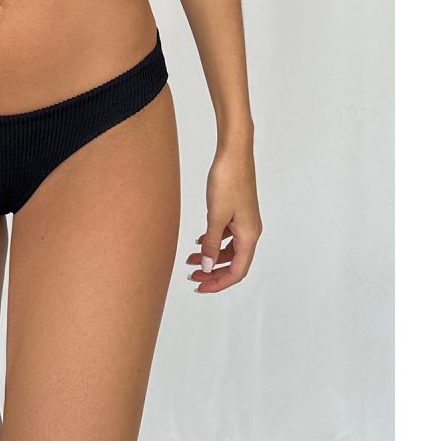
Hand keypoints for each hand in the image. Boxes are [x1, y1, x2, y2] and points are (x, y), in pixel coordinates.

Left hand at [186, 146, 261, 293]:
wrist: (234, 154)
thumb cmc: (228, 181)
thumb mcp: (216, 216)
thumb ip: (212, 244)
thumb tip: (208, 267)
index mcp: (249, 235)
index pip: (237, 271)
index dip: (219, 282)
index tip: (200, 286)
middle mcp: (250, 231)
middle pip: (234, 263)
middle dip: (213, 272)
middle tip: (192, 276)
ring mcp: (244, 221)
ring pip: (229, 249)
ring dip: (211, 257)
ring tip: (189, 260)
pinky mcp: (237, 212)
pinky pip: (227, 235)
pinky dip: (213, 242)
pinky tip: (198, 242)